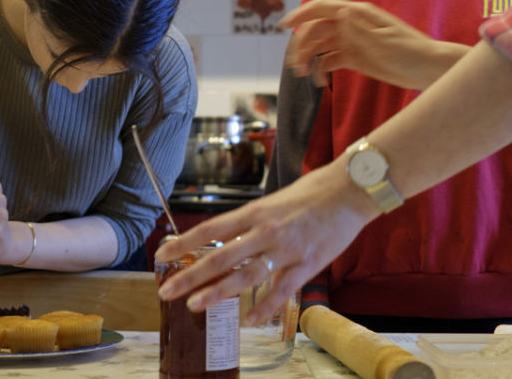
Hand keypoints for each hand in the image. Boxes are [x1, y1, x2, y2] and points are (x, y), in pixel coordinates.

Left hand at [155, 156, 377, 324]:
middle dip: (190, 276)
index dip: (184, 244)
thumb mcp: (273, 201)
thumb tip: (227, 237)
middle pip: (220, 257)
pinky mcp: (307, 265)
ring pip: (245, 276)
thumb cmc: (312, 193)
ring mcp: (286, 250)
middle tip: (166, 290)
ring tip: (194, 306)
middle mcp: (265, 231)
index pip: (210, 229)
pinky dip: (263, 308)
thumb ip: (251, 221)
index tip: (162, 256)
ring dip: (217, 293)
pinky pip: (281, 291)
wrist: (350, 191)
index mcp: (255, 211)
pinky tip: (247, 321)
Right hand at [279, 0, 463, 89]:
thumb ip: (359, 28)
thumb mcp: (384, 41)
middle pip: (317, 29)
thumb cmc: (410, 52)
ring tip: (302, 75)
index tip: (283, 26)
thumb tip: (340, 12)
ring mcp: (353, 41)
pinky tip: (321, 83)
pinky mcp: (355, 57)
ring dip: (308, 58)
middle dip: (302, 44)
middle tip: (295, 65)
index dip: (301, 14)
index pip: (322, 8)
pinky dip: (321, 70)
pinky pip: (330, 60)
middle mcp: (352, 24)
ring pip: (321, 45)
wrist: (427, 69)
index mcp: (358, 14)